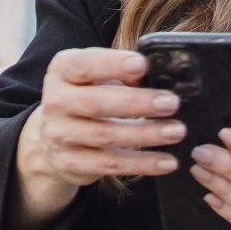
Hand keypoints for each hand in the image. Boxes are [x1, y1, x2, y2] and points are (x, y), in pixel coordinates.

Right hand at [10, 47, 183, 229]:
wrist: (54, 138)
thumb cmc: (88, 96)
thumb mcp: (98, 76)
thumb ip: (123, 72)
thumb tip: (157, 74)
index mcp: (62, 72)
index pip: (83, 64)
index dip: (112, 64)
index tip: (142, 65)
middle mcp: (55, 103)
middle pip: (96, 103)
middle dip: (137, 103)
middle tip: (171, 103)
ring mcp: (60, 136)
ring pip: (105, 136)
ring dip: (145, 135)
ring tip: (176, 131)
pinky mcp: (71, 164)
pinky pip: (110, 165)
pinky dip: (142, 164)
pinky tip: (167, 161)